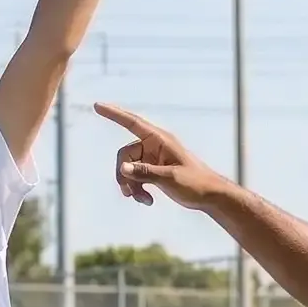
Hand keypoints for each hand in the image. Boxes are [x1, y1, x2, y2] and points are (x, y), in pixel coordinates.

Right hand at [98, 102, 226, 209]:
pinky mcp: (153, 171)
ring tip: (142, 200)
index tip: (97, 105)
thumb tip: (122, 169)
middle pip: (125, 154)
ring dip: (131, 186)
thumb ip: (145, 172)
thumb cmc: (195, 183)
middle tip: (129, 192)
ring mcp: (153, 159)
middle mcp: (154, 146)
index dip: (114, 114)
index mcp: (160, 139)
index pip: (132, 122)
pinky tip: (147, 201)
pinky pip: (135, 177)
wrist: (210, 196)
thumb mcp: (169, 178)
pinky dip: (137, 189)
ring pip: (128, 169)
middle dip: (124, 174)